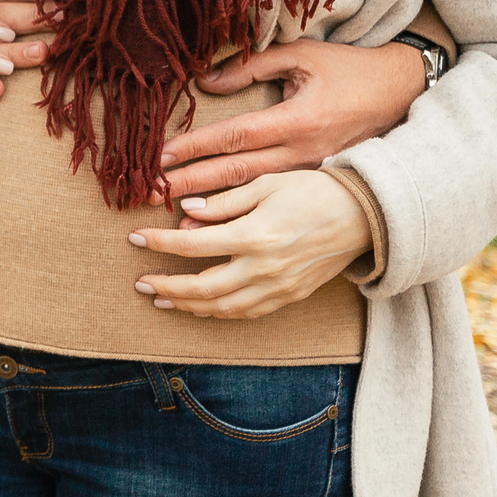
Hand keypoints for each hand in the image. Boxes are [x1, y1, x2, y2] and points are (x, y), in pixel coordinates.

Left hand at [128, 172, 370, 319]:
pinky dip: (219, 313)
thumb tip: (186, 211)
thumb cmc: (313, 191)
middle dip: (167, 286)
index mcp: (254, 236)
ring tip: (163, 298)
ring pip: (222, 308)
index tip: (134, 238)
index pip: (192, 245)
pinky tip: (201, 307)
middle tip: (140, 283)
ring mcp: (278, 288)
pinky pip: (246, 313)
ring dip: (188, 306)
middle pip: (202, 288)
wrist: (363, 215)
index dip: (159, 243)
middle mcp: (264, 268)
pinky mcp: (289, 297)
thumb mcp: (266, 184)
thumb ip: (224, 202)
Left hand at [156, 38, 424, 199]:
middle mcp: (302, 153)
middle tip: (149, 195)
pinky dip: (243, 217)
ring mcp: (311, 173)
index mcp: (297, 120)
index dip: (195, 147)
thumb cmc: (351, 70)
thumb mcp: (303, 56)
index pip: (234, 137)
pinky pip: (274, 203)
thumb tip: (206, 80)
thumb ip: (251, 66)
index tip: (159, 158)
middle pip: (235, 174)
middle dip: (189, 185)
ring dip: (213, 212)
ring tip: (173, 225)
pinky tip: (217, 233)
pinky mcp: (317, 182)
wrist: (405, 95)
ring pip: (253, 197)